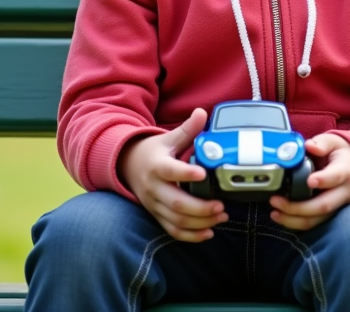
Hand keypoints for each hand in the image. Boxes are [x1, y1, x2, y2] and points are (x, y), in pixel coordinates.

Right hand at [119, 108, 226, 241]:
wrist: (128, 166)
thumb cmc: (154, 152)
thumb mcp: (168, 138)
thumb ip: (187, 129)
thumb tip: (201, 113)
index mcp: (157, 165)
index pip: (170, 171)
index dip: (186, 174)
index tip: (202, 175)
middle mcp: (154, 188)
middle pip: (175, 202)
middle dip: (200, 208)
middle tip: (221, 206)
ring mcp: (154, 204)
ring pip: (176, 219)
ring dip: (200, 222)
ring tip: (221, 216)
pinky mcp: (157, 216)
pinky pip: (172, 231)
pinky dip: (190, 236)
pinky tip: (208, 233)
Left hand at [268, 133, 349, 230]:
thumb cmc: (342, 155)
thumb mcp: (335, 142)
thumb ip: (322, 143)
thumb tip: (309, 146)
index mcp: (345, 171)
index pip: (336, 177)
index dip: (323, 180)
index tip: (309, 181)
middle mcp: (342, 193)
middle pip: (323, 206)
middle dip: (298, 207)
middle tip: (276, 200)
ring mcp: (336, 206)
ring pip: (317, 220)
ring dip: (293, 220)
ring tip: (274, 213)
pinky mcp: (329, 214)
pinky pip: (313, 223)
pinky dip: (295, 223)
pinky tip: (280, 217)